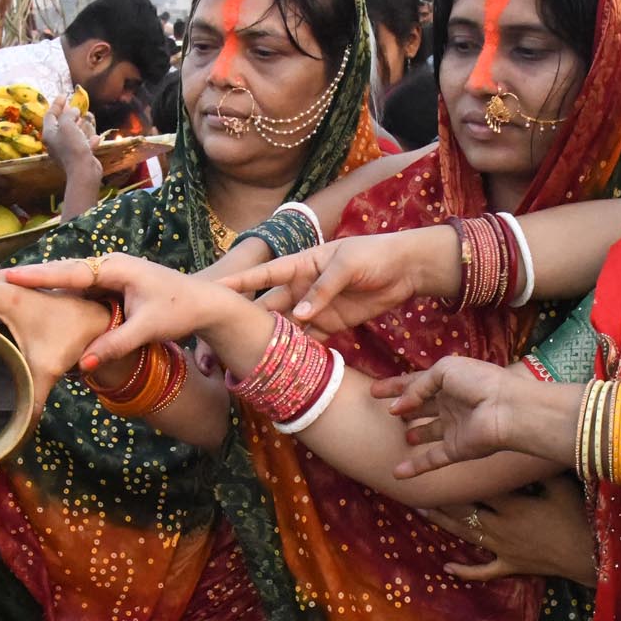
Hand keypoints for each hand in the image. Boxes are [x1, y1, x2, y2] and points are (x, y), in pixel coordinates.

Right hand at [0, 252, 241, 373]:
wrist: (203, 301)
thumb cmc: (179, 311)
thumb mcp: (147, 329)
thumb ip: (114, 344)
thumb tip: (82, 364)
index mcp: (116, 268)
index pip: (69, 272)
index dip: (37, 275)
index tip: (7, 275)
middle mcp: (107, 265)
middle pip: (60, 271)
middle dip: (27, 275)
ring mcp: (107, 273)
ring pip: (65, 279)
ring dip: (37, 282)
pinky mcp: (108, 284)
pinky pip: (75, 287)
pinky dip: (53, 291)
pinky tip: (31, 296)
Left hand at [41, 95, 99, 171]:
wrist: (83, 171)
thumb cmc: (72, 146)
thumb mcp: (67, 124)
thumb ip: (69, 114)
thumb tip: (73, 110)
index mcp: (49, 134)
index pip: (50, 115)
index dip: (57, 104)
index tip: (65, 95)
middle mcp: (55, 142)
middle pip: (61, 124)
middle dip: (70, 114)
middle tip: (76, 105)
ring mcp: (67, 150)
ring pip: (73, 133)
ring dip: (81, 125)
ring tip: (88, 117)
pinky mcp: (78, 157)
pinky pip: (83, 144)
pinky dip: (88, 139)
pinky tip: (96, 137)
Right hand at [223, 224, 460, 336]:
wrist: (406, 269)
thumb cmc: (375, 255)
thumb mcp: (348, 265)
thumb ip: (323, 289)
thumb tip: (300, 315)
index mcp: (302, 265)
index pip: (264, 275)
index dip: (239, 282)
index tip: (213, 289)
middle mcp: (302, 287)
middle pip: (269, 306)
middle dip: (250, 321)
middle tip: (227, 339)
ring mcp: (315, 307)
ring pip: (286, 326)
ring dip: (272, 340)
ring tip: (251, 358)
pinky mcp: (331, 323)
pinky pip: (309, 339)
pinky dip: (299, 351)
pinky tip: (286, 364)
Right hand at [377, 356, 530, 476]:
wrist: (506, 408)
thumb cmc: (478, 382)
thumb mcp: (444, 370)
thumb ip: (418, 386)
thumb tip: (396, 407)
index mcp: (450, 382)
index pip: (417, 383)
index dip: (396, 386)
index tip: (374, 390)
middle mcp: (451, 404)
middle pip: (422, 407)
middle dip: (405, 408)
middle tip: (383, 411)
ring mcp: (453, 428)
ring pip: (428, 432)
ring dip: (415, 433)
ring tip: (401, 434)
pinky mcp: (456, 450)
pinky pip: (432, 459)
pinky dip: (415, 467)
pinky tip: (397, 473)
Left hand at [419, 476, 594, 584]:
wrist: (590, 556)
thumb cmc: (577, 517)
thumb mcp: (560, 487)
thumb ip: (537, 470)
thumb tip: (522, 448)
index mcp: (511, 505)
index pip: (478, 488)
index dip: (458, 477)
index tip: (439, 462)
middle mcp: (499, 527)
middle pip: (464, 510)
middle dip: (441, 499)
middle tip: (417, 488)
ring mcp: (502, 549)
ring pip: (466, 535)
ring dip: (443, 524)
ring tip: (420, 512)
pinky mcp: (510, 566)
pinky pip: (483, 571)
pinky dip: (465, 571)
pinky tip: (446, 568)